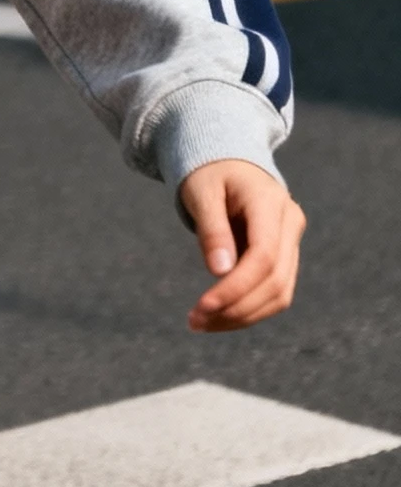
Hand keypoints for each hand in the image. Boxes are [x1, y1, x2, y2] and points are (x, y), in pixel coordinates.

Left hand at [179, 159, 305, 332]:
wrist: (229, 161)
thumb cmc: (210, 173)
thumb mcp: (201, 193)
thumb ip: (212, 230)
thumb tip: (219, 272)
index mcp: (270, 202)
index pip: (263, 256)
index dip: (236, 288)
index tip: (202, 307)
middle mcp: (290, 222)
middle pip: (275, 281)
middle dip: (236, 309)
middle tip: (194, 323)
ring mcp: (292, 241)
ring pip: (280, 293)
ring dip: (242, 316)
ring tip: (201, 324)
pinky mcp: (285, 256)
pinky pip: (275, 291)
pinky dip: (249, 309)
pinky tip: (219, 316)